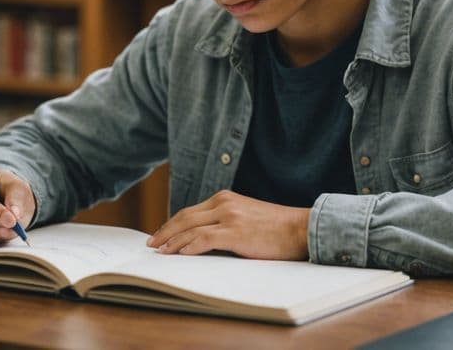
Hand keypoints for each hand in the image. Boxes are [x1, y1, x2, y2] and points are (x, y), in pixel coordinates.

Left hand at [146, 190, 309, 259]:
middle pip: (185, 217)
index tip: (161, 234)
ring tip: (161, 252)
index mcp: (226, 198)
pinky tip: (180, 254)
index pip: (191, 211)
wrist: (300, 228)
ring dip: (172, 241)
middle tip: (152, 244)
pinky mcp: (236, 232)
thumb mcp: (247, 217)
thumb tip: (204, 240)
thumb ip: (226, 222)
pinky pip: (204, 239)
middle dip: (165, 231)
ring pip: (190, 228)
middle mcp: (224, 203)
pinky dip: (189, 246)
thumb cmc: (276, 228)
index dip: (173, 224)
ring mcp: (229, 217)